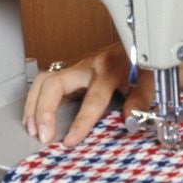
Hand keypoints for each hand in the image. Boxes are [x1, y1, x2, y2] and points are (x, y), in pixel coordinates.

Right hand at [23, 43, 152, 146]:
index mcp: (110, 69)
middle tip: (43, 135)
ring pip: (45, 80)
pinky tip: (33, 118)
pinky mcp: (70, 71)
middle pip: (56, 83)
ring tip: (33, 129)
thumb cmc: (140, 63)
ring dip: (34, 105)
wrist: (136, 42)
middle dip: (45, 110)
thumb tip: (131, 119)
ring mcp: (76, 66)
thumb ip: (141, 99)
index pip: (93, 97)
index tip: (70, 140)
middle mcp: (89, 66)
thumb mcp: (149, 79)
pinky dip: (34, 100)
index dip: (81, 121)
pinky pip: (45, 82)